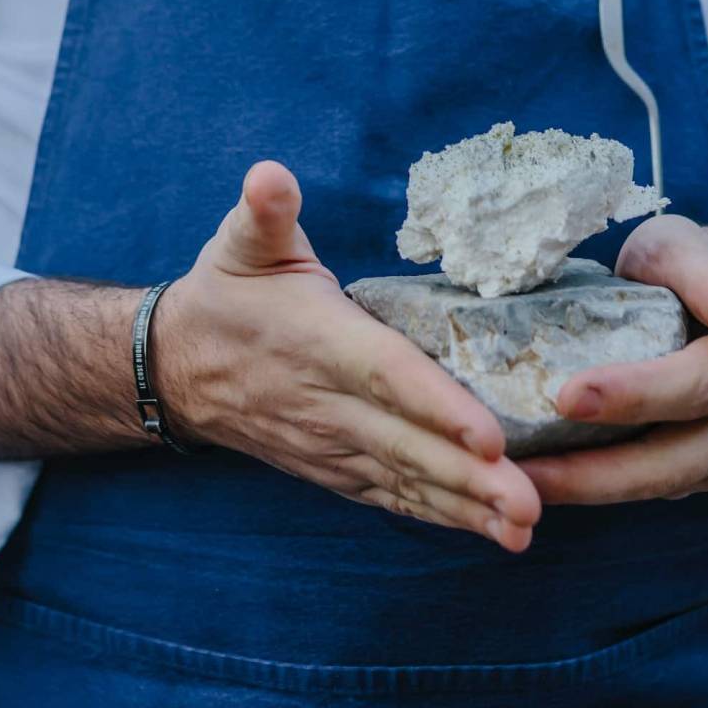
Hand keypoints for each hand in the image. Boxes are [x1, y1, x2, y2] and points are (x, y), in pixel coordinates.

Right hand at [158, 161, 541, 551]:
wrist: (176, 366)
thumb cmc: (226, 293)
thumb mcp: (241, 241)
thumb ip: (265, 210)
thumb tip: (269, 176)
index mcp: (318, 340)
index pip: (386, 376)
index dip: (438, 407)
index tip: (490, 436)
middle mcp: (327, 402)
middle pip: (407, 444)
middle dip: (471, 477)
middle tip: (530, 503)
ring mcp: (330, 444)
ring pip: (406, 480)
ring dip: (466, 508)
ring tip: (524, 527)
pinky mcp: (332, 468)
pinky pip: (391, 497)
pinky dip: (439, 516)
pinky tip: (487, 530)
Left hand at [514, 217, 707, 506]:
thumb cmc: (685, 265)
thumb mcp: (686, 249)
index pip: (700, 381)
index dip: (637, 395)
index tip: (568, 396)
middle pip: (680, 453)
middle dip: (598, 467)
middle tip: (524, 467)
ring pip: (666, 483)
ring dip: (592, 488)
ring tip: (521, 482)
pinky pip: (659, 489)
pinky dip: (604, 488)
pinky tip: (548, 480)